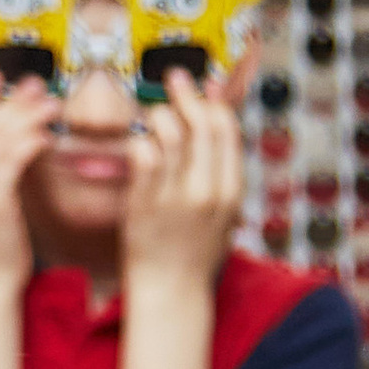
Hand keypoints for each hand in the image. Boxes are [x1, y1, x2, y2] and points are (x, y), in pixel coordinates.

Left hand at [120, 69, 243, 296]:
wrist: (171, 290)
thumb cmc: (194, 252)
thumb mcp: (222, 214)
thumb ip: (221, 175)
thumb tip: (216, 132)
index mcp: (231, 191)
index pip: (227, 130)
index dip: (215, 101)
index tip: (205, 85)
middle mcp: (207, 189)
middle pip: (200, 124)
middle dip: (187, 94)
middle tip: (174, 77)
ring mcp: (175, 195)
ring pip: (170, 132)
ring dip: (159, 115)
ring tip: (152, 116)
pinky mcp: (144, 202)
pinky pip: (142, 154)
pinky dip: (139, 141)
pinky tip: (138, 143)